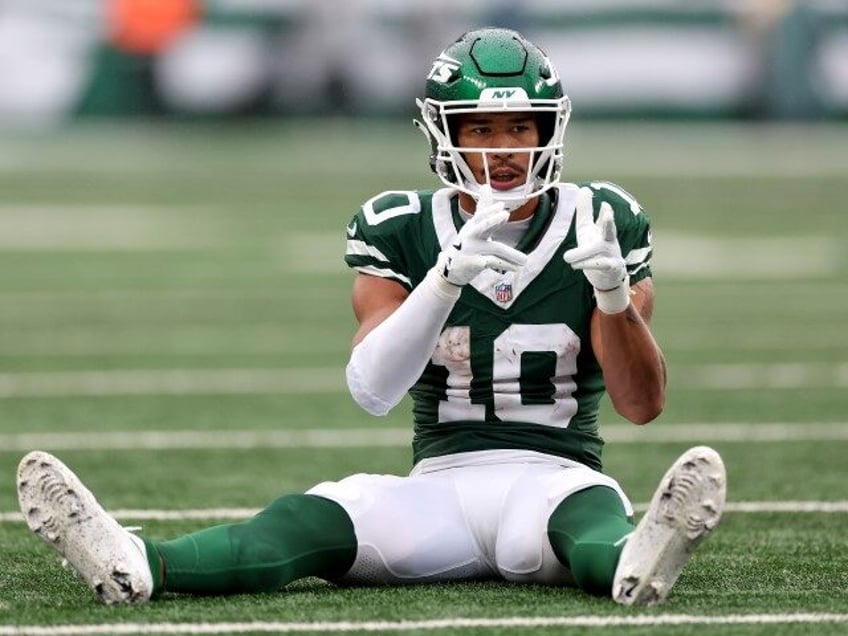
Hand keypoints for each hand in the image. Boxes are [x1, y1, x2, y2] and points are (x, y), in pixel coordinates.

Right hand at [437, 185, 527, 286]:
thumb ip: (483, 208)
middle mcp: (470, 236)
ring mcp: (470, 250)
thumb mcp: (474, 225)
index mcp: (472, 226)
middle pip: (481, 226)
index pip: (481, 215)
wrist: (449, 269)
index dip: (490, 211)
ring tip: (525, 261)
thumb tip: (486, 185)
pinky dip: (505, 265)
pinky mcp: (472, 264)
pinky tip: (516, 268)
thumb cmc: (467, 244)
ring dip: (511, 254)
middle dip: (492, 219)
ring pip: (493, 249)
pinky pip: (492, 263)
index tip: (502, 206)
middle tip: (505, 214)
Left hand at [564, 187, 629, 312]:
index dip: (600, 209)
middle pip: (609, 230)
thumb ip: (586, 211)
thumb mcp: (588, 229)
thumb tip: (584, 189)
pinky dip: (589, 265)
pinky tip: (576, 266)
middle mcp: (608, 240)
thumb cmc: (597, 249)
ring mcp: (611, 254)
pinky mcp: (612, 268)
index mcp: (601, 230)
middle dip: (608, 221)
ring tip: (567, 258)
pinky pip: (601, 265)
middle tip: (608, 211)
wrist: (609, 276)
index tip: (594, 197)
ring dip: (584, 253)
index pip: (599, 218)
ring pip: (599, 252)